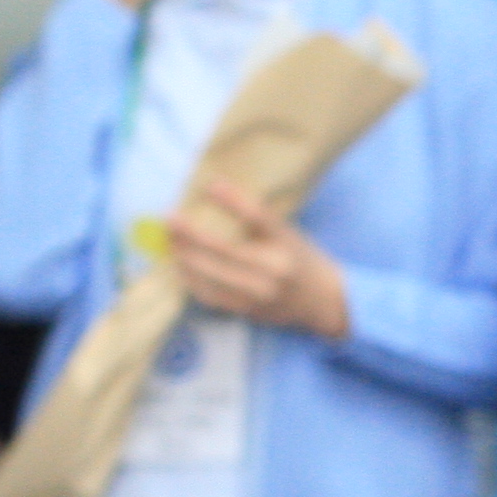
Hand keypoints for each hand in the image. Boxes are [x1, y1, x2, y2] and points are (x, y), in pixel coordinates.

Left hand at [165, 175, 351, 339]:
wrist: (325, 302)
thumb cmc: (302, 260)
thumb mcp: (287, 234)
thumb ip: (256, 221)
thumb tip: (215, 194)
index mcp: (286, 243)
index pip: (258, 217)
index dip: (233, 200)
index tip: (209, 186)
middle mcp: (273, 269)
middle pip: (224, 249)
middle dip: (191, 235)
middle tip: (171, 220)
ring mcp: (259, 293)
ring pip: (211, 275)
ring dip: (185, 257)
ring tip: (171, 243)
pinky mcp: (248, 310)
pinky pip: (211, 296)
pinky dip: (191, 280)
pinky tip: (181, 267)